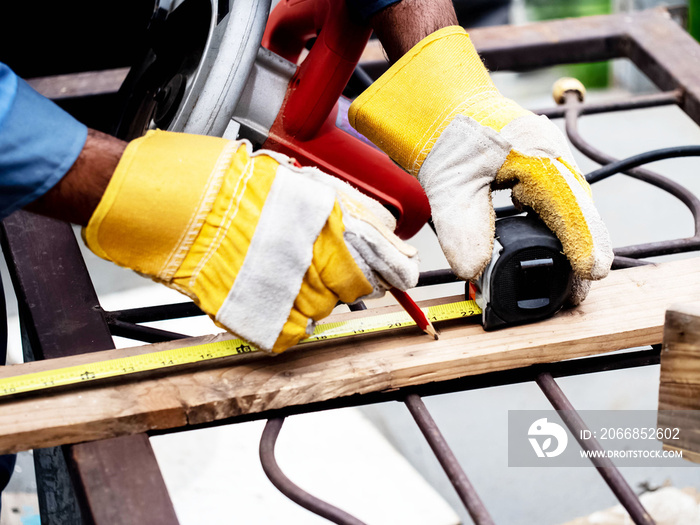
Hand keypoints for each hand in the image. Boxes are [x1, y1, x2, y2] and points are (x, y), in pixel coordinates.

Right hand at [84, 130, 418, 351]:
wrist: (172, 204)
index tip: (395, 275)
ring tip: (280, 278)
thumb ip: (331, 208)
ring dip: (311, 298)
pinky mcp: (263, 314)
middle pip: (356, 287)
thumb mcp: (289, 180)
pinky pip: (292, 331)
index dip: (390, 268)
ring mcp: (292, 285)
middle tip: (324, 274)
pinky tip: (268, 300)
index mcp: (328, 216)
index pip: (383, 256)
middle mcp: (318, 252)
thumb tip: (366, 231)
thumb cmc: (222, 183)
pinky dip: (285, 322)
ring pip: (324, 310)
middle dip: (347, 282)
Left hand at [349, 26, 612, 301]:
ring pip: (571, 208)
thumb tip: (473, 270)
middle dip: (584, 251)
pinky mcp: (540, 171)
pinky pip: (558, 203)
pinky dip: (559, 228)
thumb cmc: (450, 140)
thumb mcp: (449, 186)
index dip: (584, 242)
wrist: (445, 109)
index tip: (592, 273)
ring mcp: (550, 164)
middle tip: (580, 292)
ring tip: (574, 277)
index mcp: (538, 158)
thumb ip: (460, 227)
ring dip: (574, 240)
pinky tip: (551, 247)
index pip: (570, 207)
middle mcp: (553, 160)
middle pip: (579, 211)